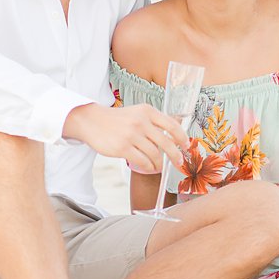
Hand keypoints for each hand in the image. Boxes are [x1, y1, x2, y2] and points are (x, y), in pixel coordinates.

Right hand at [63, 103, 185, 174]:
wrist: (91, 121)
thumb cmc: (117, 119)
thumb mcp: (137, 112)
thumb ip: (154, 120)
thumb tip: (175, 132)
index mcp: (147, 111)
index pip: (172, 125)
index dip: (182, 138)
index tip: (187, 146)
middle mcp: (141, 122)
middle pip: (167, 143)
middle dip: (176, 155)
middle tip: (179, 162)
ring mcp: (131, 135)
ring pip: (155, 154)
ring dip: (160, 163)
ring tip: (159, 166)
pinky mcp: (122, 148)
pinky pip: (142, 161)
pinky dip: (149, 166)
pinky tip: (149, 167)